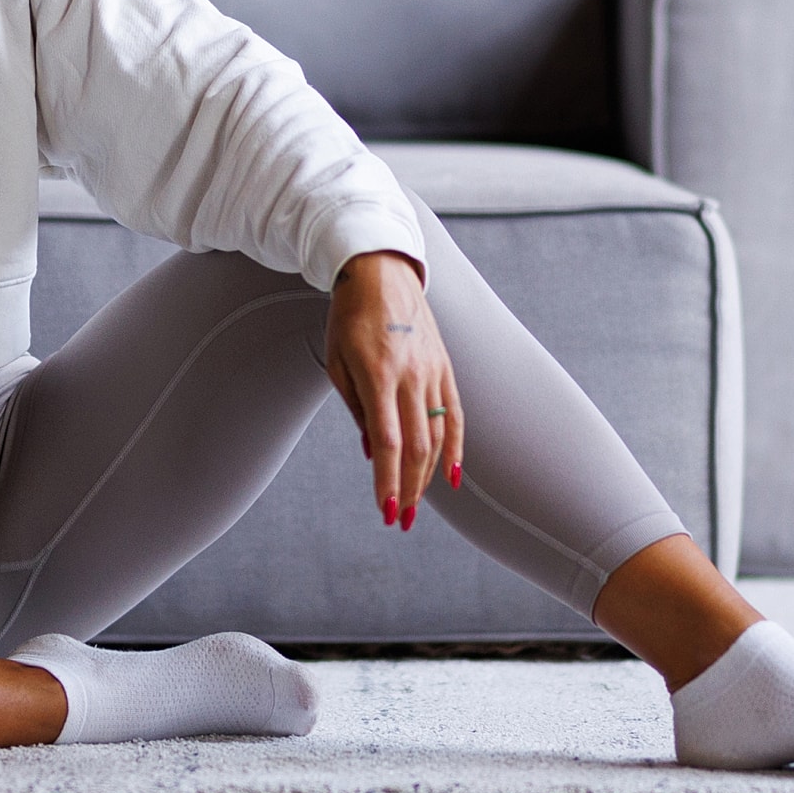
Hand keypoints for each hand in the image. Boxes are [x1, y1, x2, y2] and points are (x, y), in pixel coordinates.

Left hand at [323, 250, 463, 530]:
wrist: (380, 271)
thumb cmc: (348, 317)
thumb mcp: (338, 361)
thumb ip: (357, 409)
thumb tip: (375, 453)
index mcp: (378, 374)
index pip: (388, 441)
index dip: (387, 481)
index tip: (384, 511)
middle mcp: (412, 375)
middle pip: (417, 446)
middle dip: (409, 489)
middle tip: (399, 521)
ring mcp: (434, 371)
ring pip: (437, 435)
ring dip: (427, 477)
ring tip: (415, 505)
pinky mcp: (446, 368)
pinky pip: (455, 415)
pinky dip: (456, 448)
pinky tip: (452, 477)